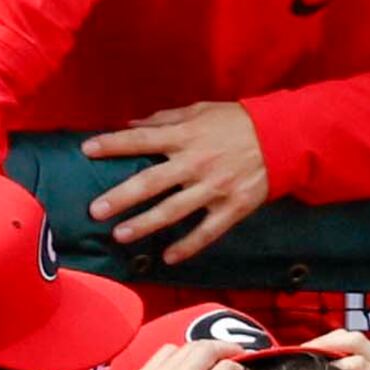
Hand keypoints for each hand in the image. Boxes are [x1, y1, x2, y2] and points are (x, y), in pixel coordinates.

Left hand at [85, 101, 271, 262]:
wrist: (282, 138)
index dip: (113, 144)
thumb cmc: (237, 122)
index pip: (141, 140)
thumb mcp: (201, 111)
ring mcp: (214, 188)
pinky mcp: (232, 207)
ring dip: (145, 224)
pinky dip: (188, 245)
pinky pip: (207, 231)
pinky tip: (168, 258)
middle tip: (95, 210)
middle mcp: (196, 163)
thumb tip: (131, 125)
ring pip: (174, 210)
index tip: (87, 150)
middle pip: (151, 181)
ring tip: (120, 235)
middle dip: (121, 197)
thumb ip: (165, 119)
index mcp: (186, 136)